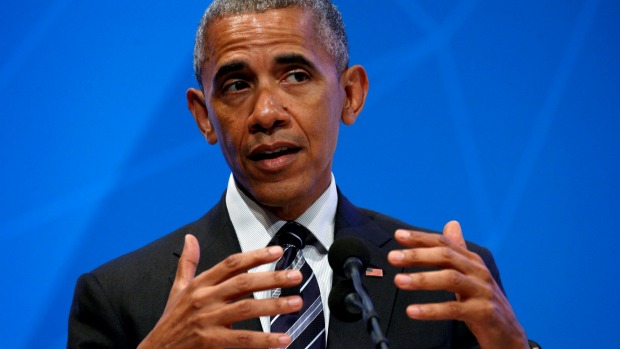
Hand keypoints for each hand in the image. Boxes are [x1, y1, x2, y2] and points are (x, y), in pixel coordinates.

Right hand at [138, 234, 302, 348]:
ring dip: (274, 306)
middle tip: (295, 276)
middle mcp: (204, 299)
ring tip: (296, 303)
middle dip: (272, 278)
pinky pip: (243, 340)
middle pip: (243, 283)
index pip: (231, 264)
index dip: (255, 256)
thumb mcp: (177, 289)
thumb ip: (188, 264)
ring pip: (247, 309)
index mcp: (199, 284)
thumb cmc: (170, 321)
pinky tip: (283, 339)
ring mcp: (208, 320)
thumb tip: (189, 238)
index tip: (277, 251)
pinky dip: (265, 340)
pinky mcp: (211, 342)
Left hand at [387, 221, 528, 348]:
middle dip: (417, 255)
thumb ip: (457, 251)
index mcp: (472, 261)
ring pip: (450, 279)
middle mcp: (478, 272)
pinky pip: (454, 309)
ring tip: (399, 281)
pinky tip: (413, 311)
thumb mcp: (470, 274)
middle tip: (393, 257)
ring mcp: (482, 291)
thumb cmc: (483, 302)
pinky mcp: (484, 313)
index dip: (421, 238)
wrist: (509, 334)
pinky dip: (431, 310)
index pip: (444, 242)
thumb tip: (451, 224)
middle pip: (446, 256)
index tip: (398, 236)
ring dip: (422, 279)